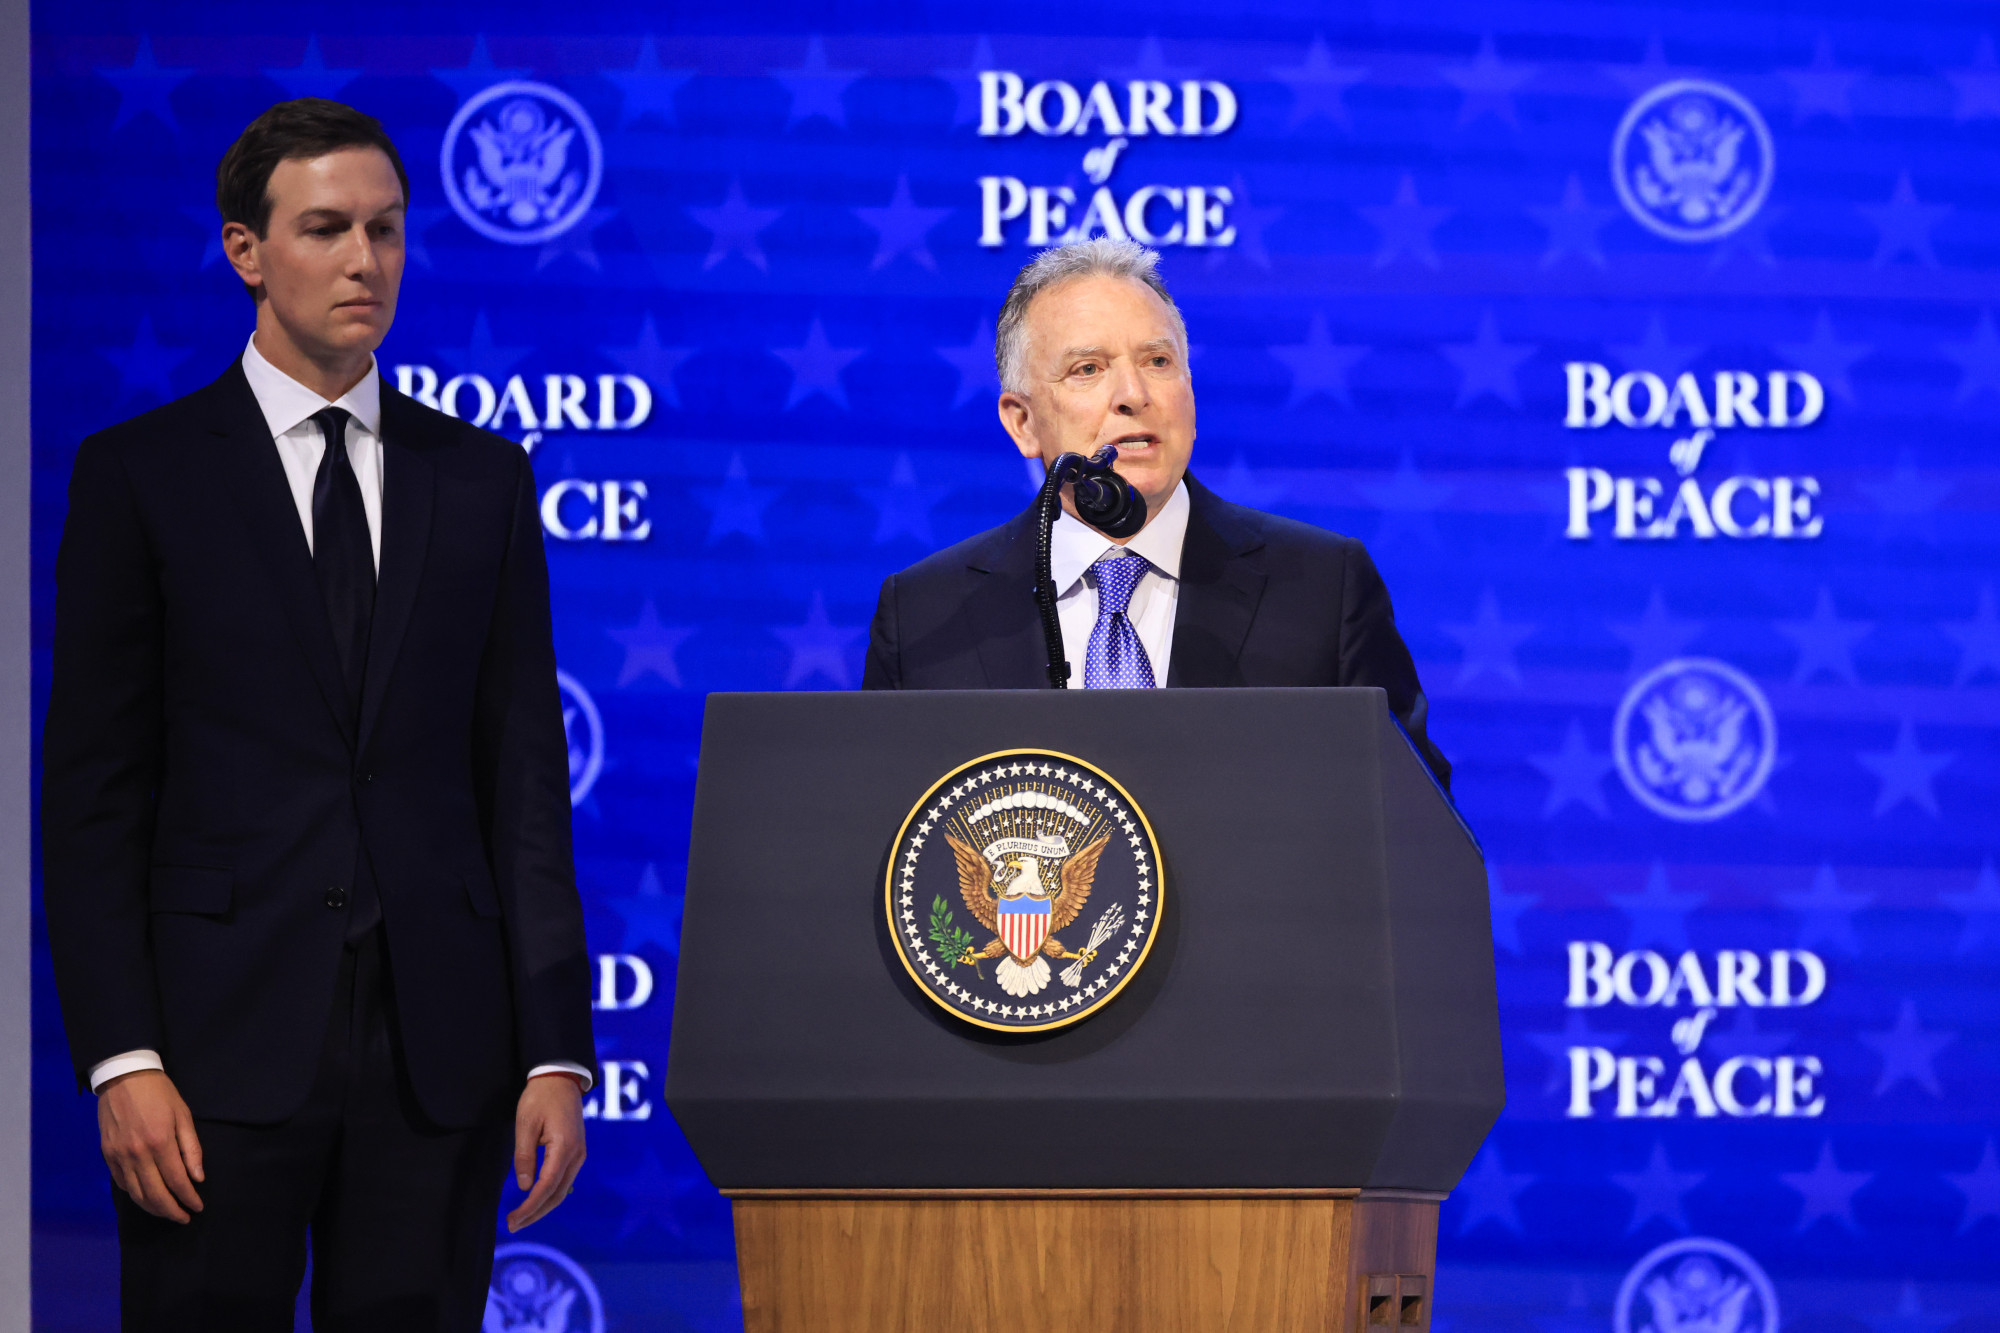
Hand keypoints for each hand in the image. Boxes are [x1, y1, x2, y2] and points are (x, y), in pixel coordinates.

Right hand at [98, 1069, 203, 1222]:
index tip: (197, 1207)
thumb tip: (197, 1178)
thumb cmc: (160, 1094)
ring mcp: (119, 1157)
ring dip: (153, 1208)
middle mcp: (138, 1154)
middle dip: (171, 1211)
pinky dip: (135, 1195)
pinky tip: (146, 1197)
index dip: (188, 1198)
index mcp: (160, 1143)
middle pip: (155, 1194)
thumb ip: (191, 1148)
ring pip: (136, 1194)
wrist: (123, 1076)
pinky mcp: (107, 1155)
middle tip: (183, 1218)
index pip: (177, 1181)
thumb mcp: (183, 1115)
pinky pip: (122, 1183)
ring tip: (167, 1212)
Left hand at [507, 1074, 585, 1232]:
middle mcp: (577, 1155)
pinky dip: (550, 1194)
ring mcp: (579, 1154)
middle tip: (513, 1225)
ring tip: (522, 1217)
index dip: (529, 1207)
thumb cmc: (540, 1098)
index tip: (512, 1220)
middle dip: (535, 1213)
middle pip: (557, 1194)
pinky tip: (536, 1200)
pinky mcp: (577, 1152)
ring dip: (543, 1206)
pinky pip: (565, 1180)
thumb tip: (524, 1186)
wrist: (561, 1078)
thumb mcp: (525, 1124)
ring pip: (563, 1190)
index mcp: (564, 1147)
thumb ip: (525, 1156)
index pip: (546, 1186)